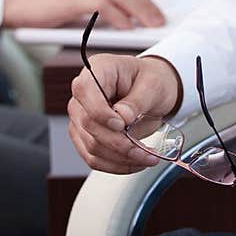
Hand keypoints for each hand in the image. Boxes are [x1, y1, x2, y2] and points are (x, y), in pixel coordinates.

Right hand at [2, 0, 168, 30]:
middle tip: (159, 21)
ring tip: (149, 25)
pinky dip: (118, 16)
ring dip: (138, 10)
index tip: (156, 11)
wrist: (11, 3)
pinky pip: (102, 5)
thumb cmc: (44, 3)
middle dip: (147, 4)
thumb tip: (127, 16)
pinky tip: (126, 26)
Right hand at [68, 52, 181, 172]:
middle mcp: (84, 94)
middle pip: (88, 124)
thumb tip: (123, 117)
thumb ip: (137, 100)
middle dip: (118, 143)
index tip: (122, 125)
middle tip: (144, 150)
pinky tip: (135, 163)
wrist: (153, 92)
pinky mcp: (86, 137)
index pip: (85, 90)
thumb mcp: (153, 85)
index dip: (100, 112)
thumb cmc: (151, 81)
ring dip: (120, 158)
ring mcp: (82, 117)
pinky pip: (94, 158)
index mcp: (98, 70)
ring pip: (91, 146)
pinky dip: (116, 165)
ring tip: (146, 158)